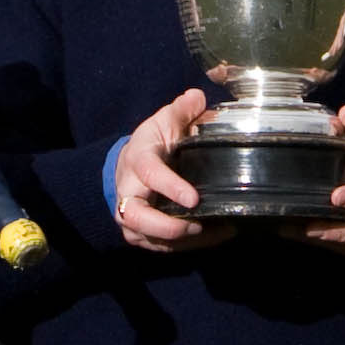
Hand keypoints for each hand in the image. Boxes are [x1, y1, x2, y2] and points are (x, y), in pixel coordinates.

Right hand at [116, 89, 236, 254]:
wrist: (127, 169)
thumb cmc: (151, 145)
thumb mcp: (164, 122)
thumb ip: (182, 110)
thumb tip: (198, 96)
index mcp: (138, 161)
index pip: (149, 174)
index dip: (169, 187)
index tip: (193, 198)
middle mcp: (128, 194)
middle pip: (137, 218)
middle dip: (168, 226)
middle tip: (198, 225)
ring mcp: (132, 219)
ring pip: (151, 238)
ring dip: (184, 240)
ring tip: (217, 232)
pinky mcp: (141, 235)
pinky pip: (163, 248)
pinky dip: (189, 246)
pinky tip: (216, 236)